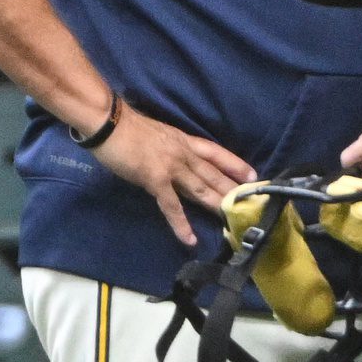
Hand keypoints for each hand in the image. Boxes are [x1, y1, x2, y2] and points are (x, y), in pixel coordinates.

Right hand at [96, 102, 254, 246]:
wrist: (109, 122)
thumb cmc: (127, 128)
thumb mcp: (158, 136)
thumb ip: (171, 151)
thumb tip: (178, 167)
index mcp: (183, 141)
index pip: (216, 153)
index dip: (235, 164)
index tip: (252, 176)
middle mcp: (183, 153)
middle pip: (213, 173)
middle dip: (232, 190)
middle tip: (251, 204)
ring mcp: (170, 167)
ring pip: (200, 188)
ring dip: (216, 204)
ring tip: (232, 219)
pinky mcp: (155, 179)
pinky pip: (172, 206)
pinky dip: (181, 224)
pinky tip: (189, 238)